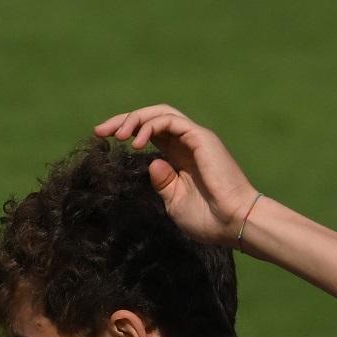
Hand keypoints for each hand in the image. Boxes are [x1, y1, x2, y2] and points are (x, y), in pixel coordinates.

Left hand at [94, 105, 262, 247]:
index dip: (125, 131)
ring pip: (160, 113)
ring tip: (118, 136)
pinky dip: (151, 126)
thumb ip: (161, 183)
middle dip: (123, 120)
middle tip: (100, 131)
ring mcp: (195, 138)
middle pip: (151, 117)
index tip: (101, 139)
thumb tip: (150, 163)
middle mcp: (187, 142)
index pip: (149, 133)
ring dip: (135, 120)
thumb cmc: (209, 219)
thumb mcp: (174, 202)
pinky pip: (171, 120)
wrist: (235, 223)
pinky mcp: (201, 138)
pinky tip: (136, 142)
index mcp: (179, 157)